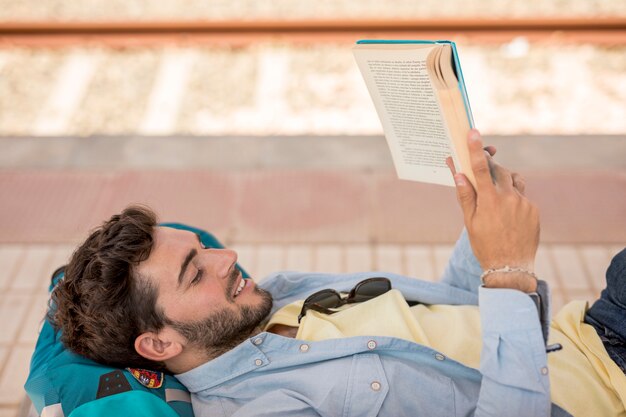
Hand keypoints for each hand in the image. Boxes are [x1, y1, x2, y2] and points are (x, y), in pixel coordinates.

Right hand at [447, 129, 539, 291]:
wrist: (511, 267)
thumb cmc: (484, 245)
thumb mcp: (469, 222)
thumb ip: (465, 195)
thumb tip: (458, 174)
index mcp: (489, 200)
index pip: (480, 168)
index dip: (475, 149)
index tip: (473, 132)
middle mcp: (509, 197)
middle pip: (498, 170)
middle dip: (489, 167)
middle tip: (481, 171)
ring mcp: (524, 202)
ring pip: (513, 180)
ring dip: (503, 181)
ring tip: (495, 196)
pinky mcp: (533, 209)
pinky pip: (522, 195)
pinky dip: (513, 198)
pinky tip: (507, 215)